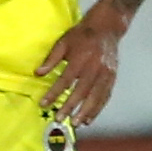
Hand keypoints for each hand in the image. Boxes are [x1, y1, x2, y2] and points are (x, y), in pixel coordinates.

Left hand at [38, 14, 130, 132]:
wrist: (107, 27)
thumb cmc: (81, 35)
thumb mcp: (63, 42)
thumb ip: (51, 59)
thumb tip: (38, 73)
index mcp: (81, 58)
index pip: (65, 80)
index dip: (54, 93)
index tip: (44, 104)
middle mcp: (95, 67)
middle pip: (82, 91)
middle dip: (70, 106)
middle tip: (60, 119)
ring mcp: (106, 73)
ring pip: (96, 96)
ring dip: (86, 111)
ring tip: (77, 123)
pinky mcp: (113, 77)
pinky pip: (106, 95)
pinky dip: (98, 108)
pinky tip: (90, 117)